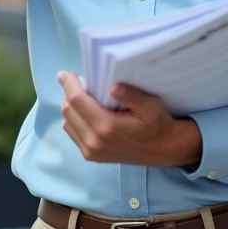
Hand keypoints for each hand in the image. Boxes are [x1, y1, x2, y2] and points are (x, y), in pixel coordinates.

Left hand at [58, 71, 202, 167]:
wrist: (161, 150)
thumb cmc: (156, 124)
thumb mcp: (151, 106)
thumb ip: (133, 95)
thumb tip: (113, 87)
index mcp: (106, 126)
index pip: (76, 100)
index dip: (69, 84)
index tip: (66, 73)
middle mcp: (94, 141)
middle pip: (68, 111)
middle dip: (67, 92)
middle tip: (72, 79)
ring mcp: (90, 151)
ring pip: (67, 122)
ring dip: (69, 106)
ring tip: (78, 94)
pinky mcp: (90, 156)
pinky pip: (72, 133)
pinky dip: (73, 119)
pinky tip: (83, 111)